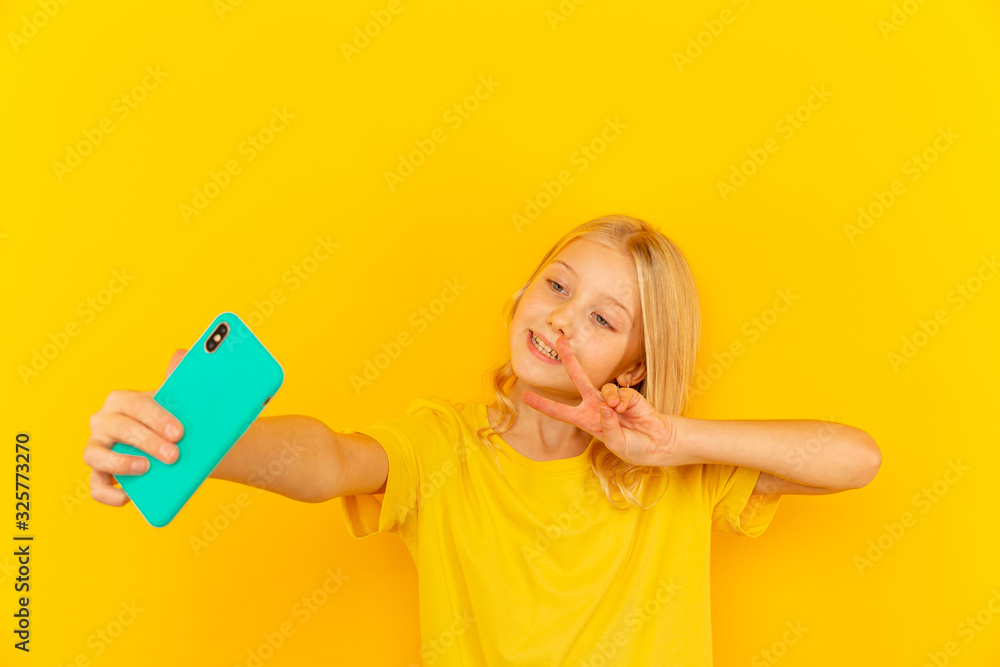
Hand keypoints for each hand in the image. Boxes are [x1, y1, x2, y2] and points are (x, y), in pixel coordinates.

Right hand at [82, 349, 186, 506]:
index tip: (180, 432)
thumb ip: (182, 377)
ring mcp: (98, 448)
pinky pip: (96, 486)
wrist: (183, 447)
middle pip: (119, 428)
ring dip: (120, 463)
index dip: (156, 417)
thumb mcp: (183, 400)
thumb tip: (182, 355)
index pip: (134, 404)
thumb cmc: (178, 420)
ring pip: (96, 455)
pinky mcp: (100, 474)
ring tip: (147, 469)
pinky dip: (108, 493)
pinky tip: (129, 497)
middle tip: (174, 455)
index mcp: (122, 400)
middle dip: (147, 441)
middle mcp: (104, 422)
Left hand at [521, 336, 682, 467]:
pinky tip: (628, 410)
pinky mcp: (627, 394)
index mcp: (585, 420)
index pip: (560, 412)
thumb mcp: (616, 444)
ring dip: (610, 400)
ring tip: (619, 414)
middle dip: (569, 359)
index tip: (525, 396)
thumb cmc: (633, 447)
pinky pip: (619, 392)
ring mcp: (610, 399)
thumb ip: (608, 427)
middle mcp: (595, 406)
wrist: (656, 442)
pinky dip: (623, 402)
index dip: (543, 404)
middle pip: (577, 379)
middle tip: (558, 339)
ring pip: (601, 385)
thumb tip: (604, 405)